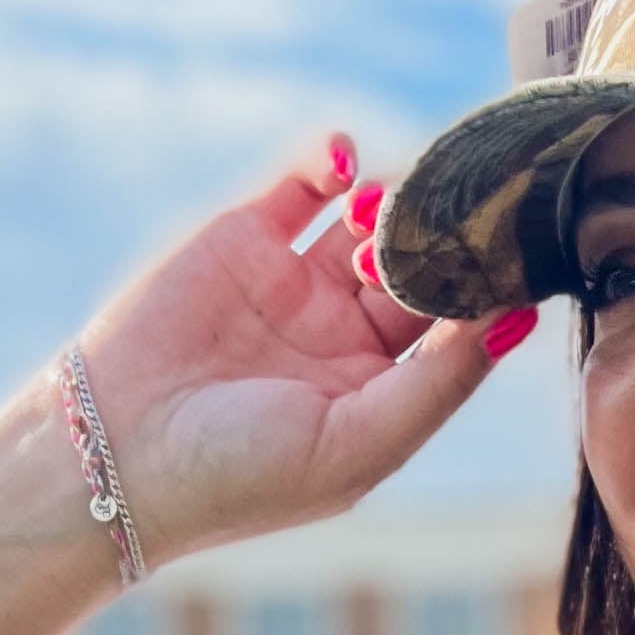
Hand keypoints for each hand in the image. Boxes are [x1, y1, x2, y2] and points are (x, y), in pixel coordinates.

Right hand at [69, 133, 528, 566]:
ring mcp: (299, 283)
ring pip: (377, 217)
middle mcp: (349, 336)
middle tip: (465, 207)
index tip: (518, 247)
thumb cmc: (241, 476)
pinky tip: (347, 163)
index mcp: (386, 393)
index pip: (461, 324)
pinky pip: (308, 182)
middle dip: (448, 233)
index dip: (489, 284)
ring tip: (393, 206)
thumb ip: (441, 380)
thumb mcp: (361, 443)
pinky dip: (335, 159)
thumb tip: (519, 317)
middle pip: (427, 263)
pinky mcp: (247, 237)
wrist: (116, 452)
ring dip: (399, 199)